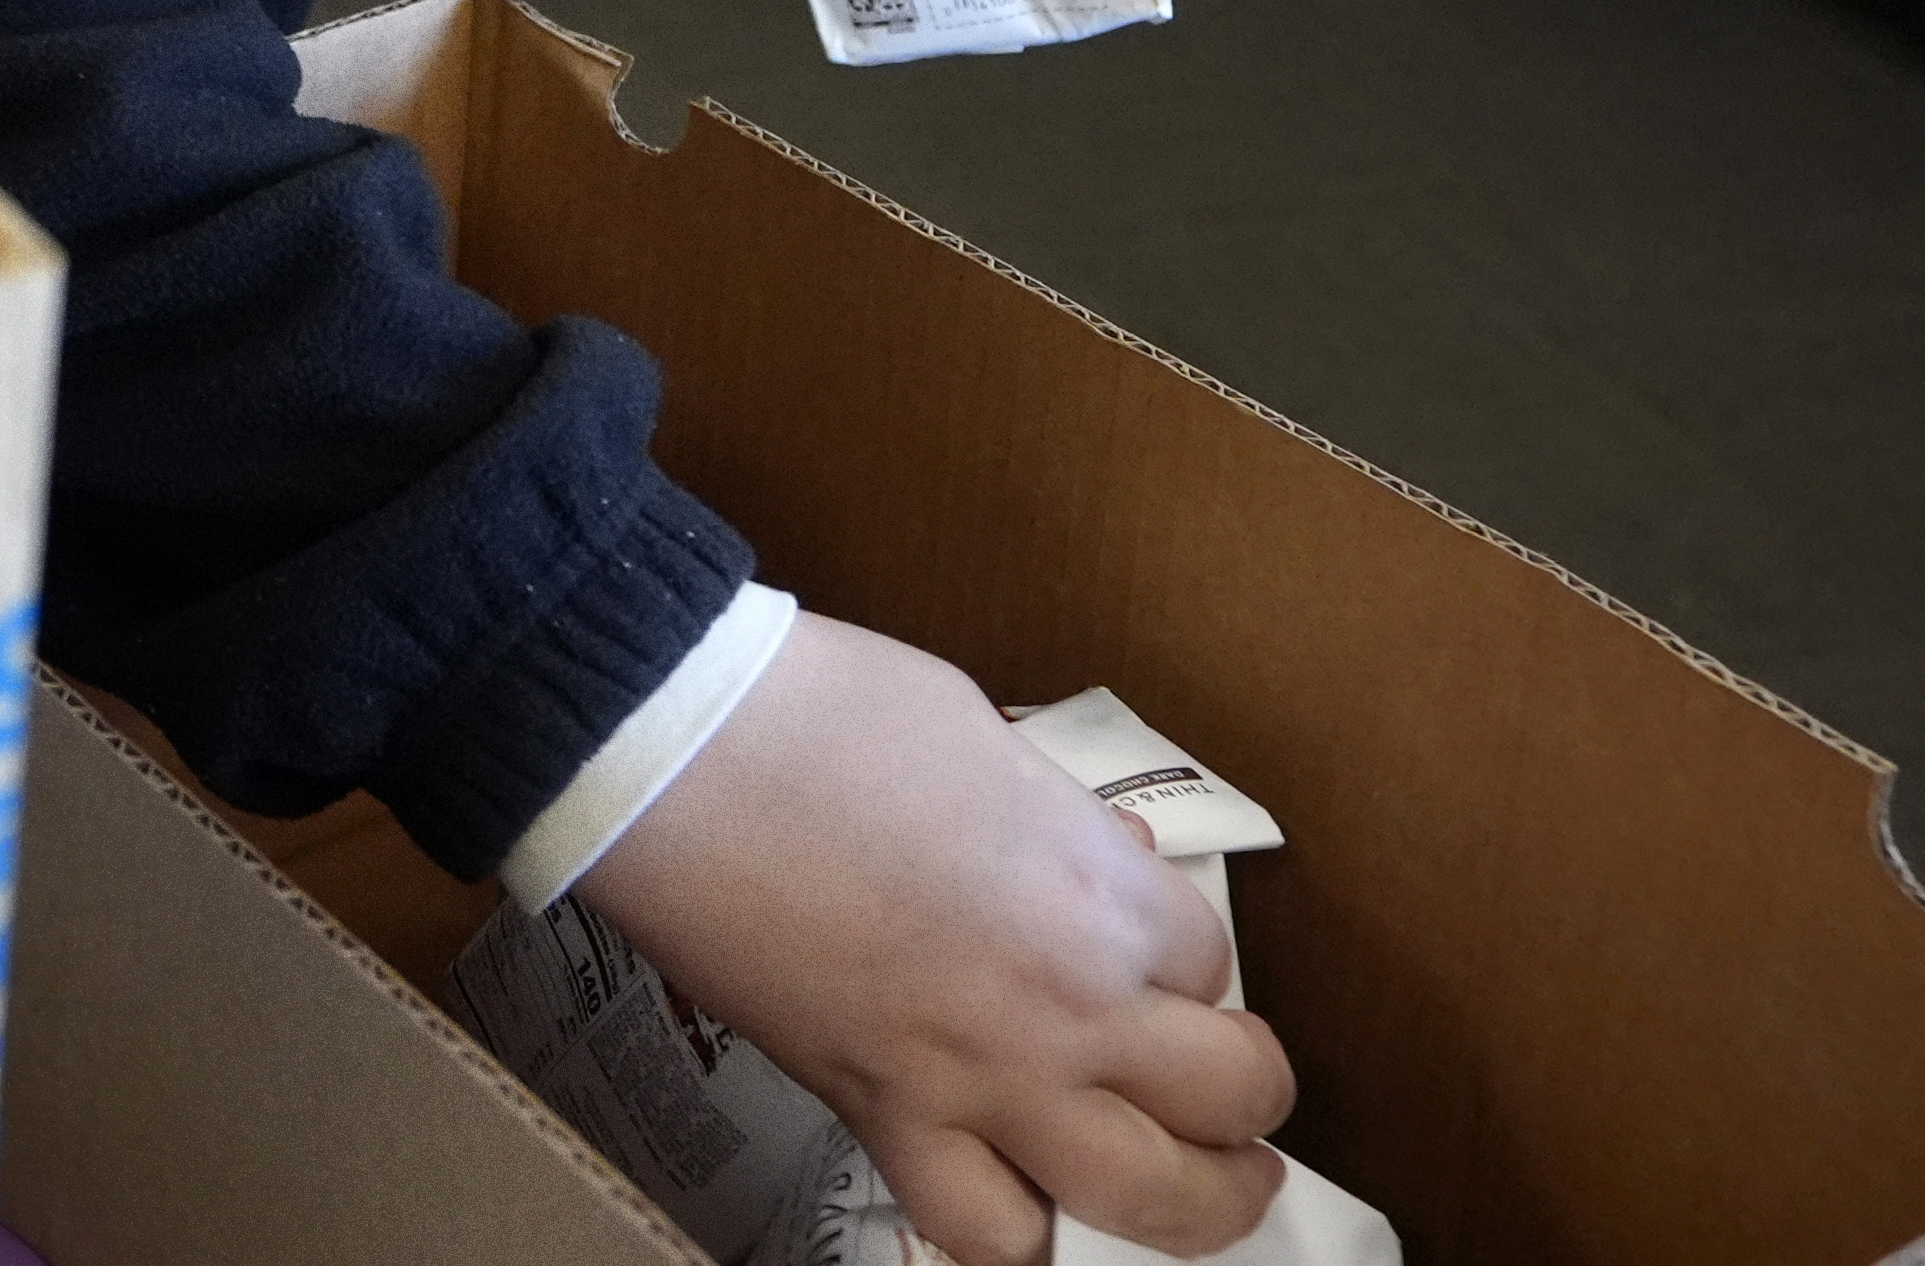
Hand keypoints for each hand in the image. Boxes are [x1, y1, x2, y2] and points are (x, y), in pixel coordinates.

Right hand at [578, 616, 1291, 1265]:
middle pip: (1229, 1092)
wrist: (679, 754)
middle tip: (1229, 1088)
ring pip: (1144, 1196)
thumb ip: (1058, 820)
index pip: (1208, 956)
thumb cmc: (821, 712)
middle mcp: (1069, 999)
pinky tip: (1024, 1208)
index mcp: (1099, 887)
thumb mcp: (983, 736)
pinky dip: (1016, 1232)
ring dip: (1195, 1202)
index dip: (1184, 957)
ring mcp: (981, 1076)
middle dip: (1245, 1093)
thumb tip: (1093, 864)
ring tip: (1199, 1190)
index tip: (1147, 947)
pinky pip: (980, 1226)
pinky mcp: (885, 1117)